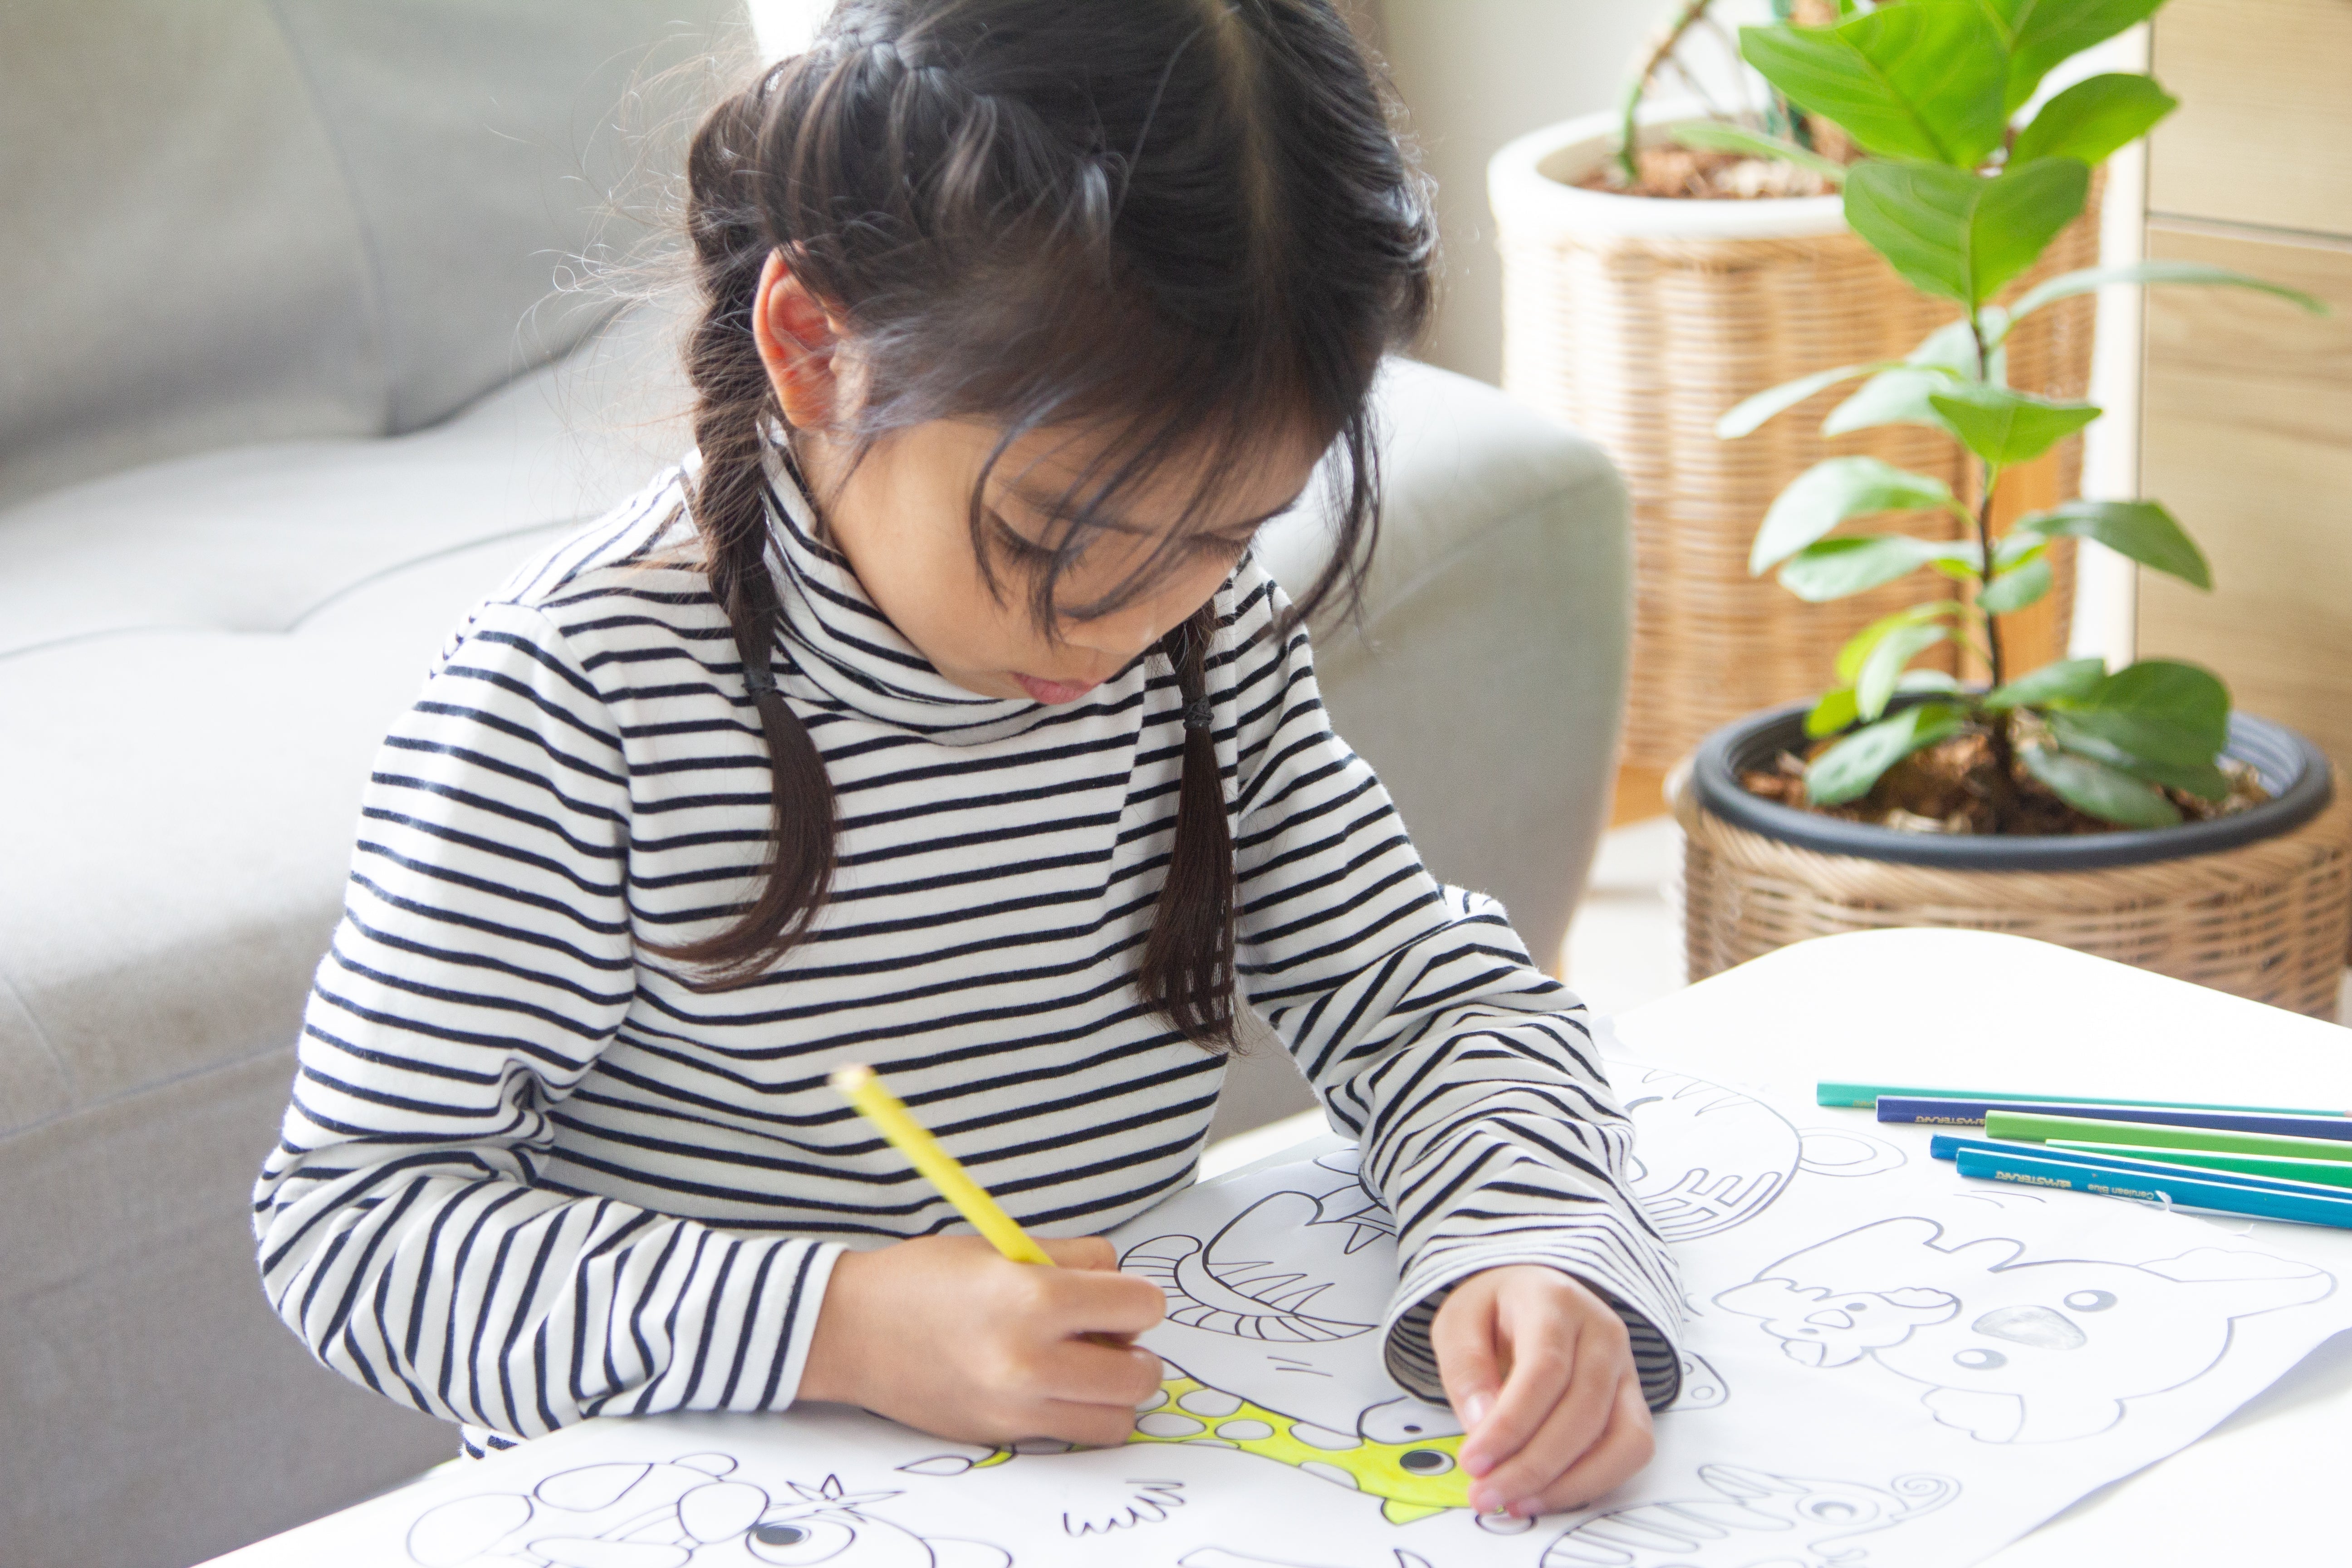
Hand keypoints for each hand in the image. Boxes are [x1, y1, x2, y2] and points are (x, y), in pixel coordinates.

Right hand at [799, 1235, 1166, 1445]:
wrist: (852, 1328)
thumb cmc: (927, 1277)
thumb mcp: (1004, 1247)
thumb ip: (1073, 1263)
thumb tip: (1122, 1286)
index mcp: (1033, 1297)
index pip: (1140, 1305)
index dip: (1137, 1296)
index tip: (1119, 1294)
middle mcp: (1031, 1360)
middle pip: (1141, 1374)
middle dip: (1138, 1350)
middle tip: (1111, 1335)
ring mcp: (1016, 1406)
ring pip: (1119, 1418)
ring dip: (1116, 1391)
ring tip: (1087, 1366)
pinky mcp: (1002, 1435)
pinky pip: (1077, 1435)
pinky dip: (1083, 1415)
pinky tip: (1057, 1387)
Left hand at [1433, 1265, 1654, 1518]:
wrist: (1535, 1296)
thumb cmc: (1494, 1312)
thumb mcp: (1458, 1323)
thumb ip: (1465, 1369)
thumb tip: (1481, 1427)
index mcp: (1555, 1301)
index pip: (1545, 1369)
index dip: (1510, 1424)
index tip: (1473, 1463)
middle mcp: (1603, 1332)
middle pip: (1583, 1409)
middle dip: (1532, 1465)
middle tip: (1485, 1495)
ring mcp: (1626, 1369)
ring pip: (1620, 1438)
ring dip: (1567, 1483)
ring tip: (1516, 1502)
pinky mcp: (1635, 1402)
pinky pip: (1631, 1451)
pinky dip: (1592, 1482)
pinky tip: (1546, 1495)